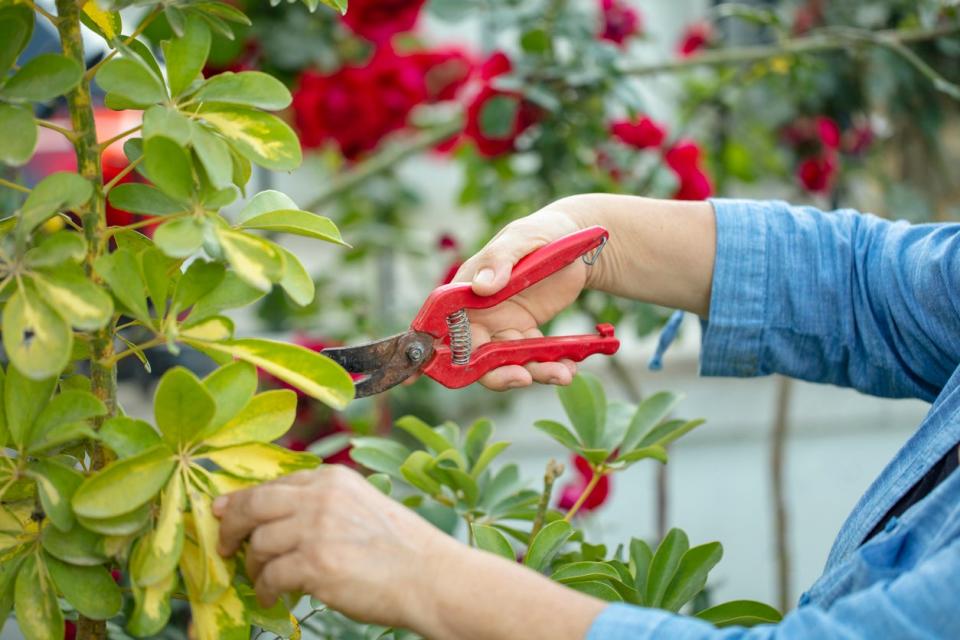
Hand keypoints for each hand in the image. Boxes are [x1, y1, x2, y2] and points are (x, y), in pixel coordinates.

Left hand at [213, 465, 458, 628]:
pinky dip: (267, 590)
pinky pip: (271, 577)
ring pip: (259, 545)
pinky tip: (275, 597)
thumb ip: (321, 503)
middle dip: (231, 527)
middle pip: (253, 506)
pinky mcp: (315, 564)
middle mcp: (321, 498)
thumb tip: (272, 517)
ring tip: (263, 581)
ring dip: (255, 567)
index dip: (241, 500)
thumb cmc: (399, 547)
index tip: (224, 512)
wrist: (429, 576)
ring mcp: (316, 530)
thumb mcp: (360, 505)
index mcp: (332, 480)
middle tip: (225, 546)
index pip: (272, 484)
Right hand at [452, 200, 599, 389]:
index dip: (440, 352)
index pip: (443, 326)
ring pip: (508, 362)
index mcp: (466, 291)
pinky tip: (570, 365)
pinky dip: (551, 365)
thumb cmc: (540, 233)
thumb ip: (500, 260)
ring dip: (533, 372)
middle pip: (476, 356)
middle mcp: (479, 314)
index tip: (444, 373)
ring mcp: (502, 327)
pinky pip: (533, 358)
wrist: (575, 243)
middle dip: (499, 372)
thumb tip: (481, 286)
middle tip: (524, 376)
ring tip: (563, 373)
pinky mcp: (526, 334)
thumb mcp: (522, 239)